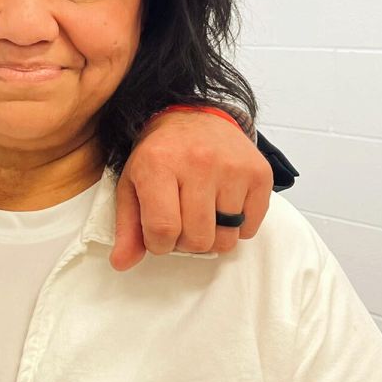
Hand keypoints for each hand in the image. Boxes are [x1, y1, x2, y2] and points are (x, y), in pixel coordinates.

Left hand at [110, 110, 272, 270]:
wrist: (193, 117)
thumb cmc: (159, 156)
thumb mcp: (132, 185)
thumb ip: (127, 228)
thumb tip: (122, 263)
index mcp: (159, 164)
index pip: (163, 229)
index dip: (159, 244)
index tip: (159, 235)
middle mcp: (199, 162)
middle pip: (198, 239)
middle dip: (185, 242)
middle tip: (181, 222)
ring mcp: (233, 167)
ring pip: (226, 238)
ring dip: (211, 236)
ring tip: (201, 214)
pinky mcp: (260, 173)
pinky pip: (250, 227)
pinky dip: (235, 227)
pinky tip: (222, 205)